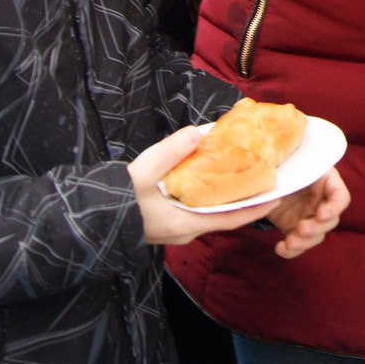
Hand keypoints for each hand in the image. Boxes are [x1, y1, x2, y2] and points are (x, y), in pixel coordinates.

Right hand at [127, 124, 285, 245]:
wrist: (87, 221)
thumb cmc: (115, 201)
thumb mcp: (143, 173)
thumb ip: (170, 153)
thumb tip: (197, 132)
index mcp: (186, 224)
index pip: (231, 219)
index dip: (255, 209)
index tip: (277, 197)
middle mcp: (184, 230)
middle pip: (222, 215)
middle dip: (242, 199)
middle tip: (260, 178)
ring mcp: (173, 229)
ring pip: (207, 212)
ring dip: (222, 196)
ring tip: (237, 174)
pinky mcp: (163, 222)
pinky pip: (192, 209)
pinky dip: (204, 195)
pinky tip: (204, 177)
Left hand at [265, 167, 347, 258]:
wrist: (265, 177)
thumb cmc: (281, 163)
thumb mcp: (289, 162)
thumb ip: (293, 166)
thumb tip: (288, 170)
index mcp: (325, 182)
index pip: (341, 197)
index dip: (334, 208)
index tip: (320, 214)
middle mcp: (321, 202)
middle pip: (330, 221)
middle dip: (316, 228)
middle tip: (300, 228)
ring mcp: (309, 217)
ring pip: (316, 236)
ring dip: (304, 242)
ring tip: (289, 243)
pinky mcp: (295, 229)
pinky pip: (298, 244)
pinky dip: (290, 251)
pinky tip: (279, 249)